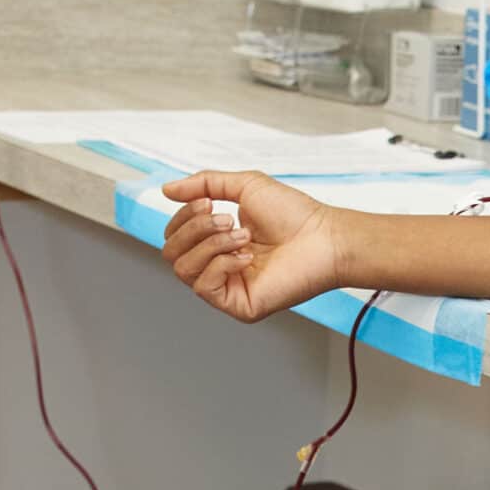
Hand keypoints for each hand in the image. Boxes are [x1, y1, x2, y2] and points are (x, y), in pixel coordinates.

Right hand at [159, 169, 344, 322]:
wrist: (323, 237)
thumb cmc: (294, 214)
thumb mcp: (242, 186)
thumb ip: (203, 184)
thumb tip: (167, 190)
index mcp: (218, 243)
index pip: (175, 236)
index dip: (183, 216)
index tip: (209, 201)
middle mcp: (220, 267)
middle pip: (171, 252)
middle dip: (195, 229)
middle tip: (226, 218)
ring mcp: (228, 288)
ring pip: (183, 269)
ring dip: (211, 243)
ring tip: (243, 234)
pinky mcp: (239, 305)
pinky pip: (204, 287)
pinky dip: (222, 264)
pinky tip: (247, 256)